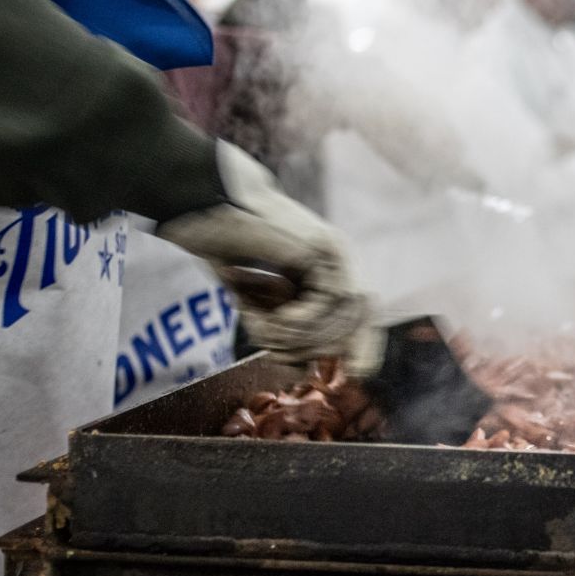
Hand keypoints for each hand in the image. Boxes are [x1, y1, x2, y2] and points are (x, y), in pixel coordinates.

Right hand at [159, 143, 380, 374]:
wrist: (208, 204)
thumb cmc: (225, 248)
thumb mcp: (257, 298)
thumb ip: (283, 326)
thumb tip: (305, 368)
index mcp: (330, 270)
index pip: (365, 318)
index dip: (366, 347)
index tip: (356, 371)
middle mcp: (341, 262)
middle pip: (349, 329)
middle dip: (304, 349)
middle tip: (266, 341)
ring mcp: (336, 255)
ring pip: (334, 323)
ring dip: (291, 337)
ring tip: (257, 326)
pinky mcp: (322, 252)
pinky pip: (321, 307)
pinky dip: (291, 322)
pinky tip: (264, 316)